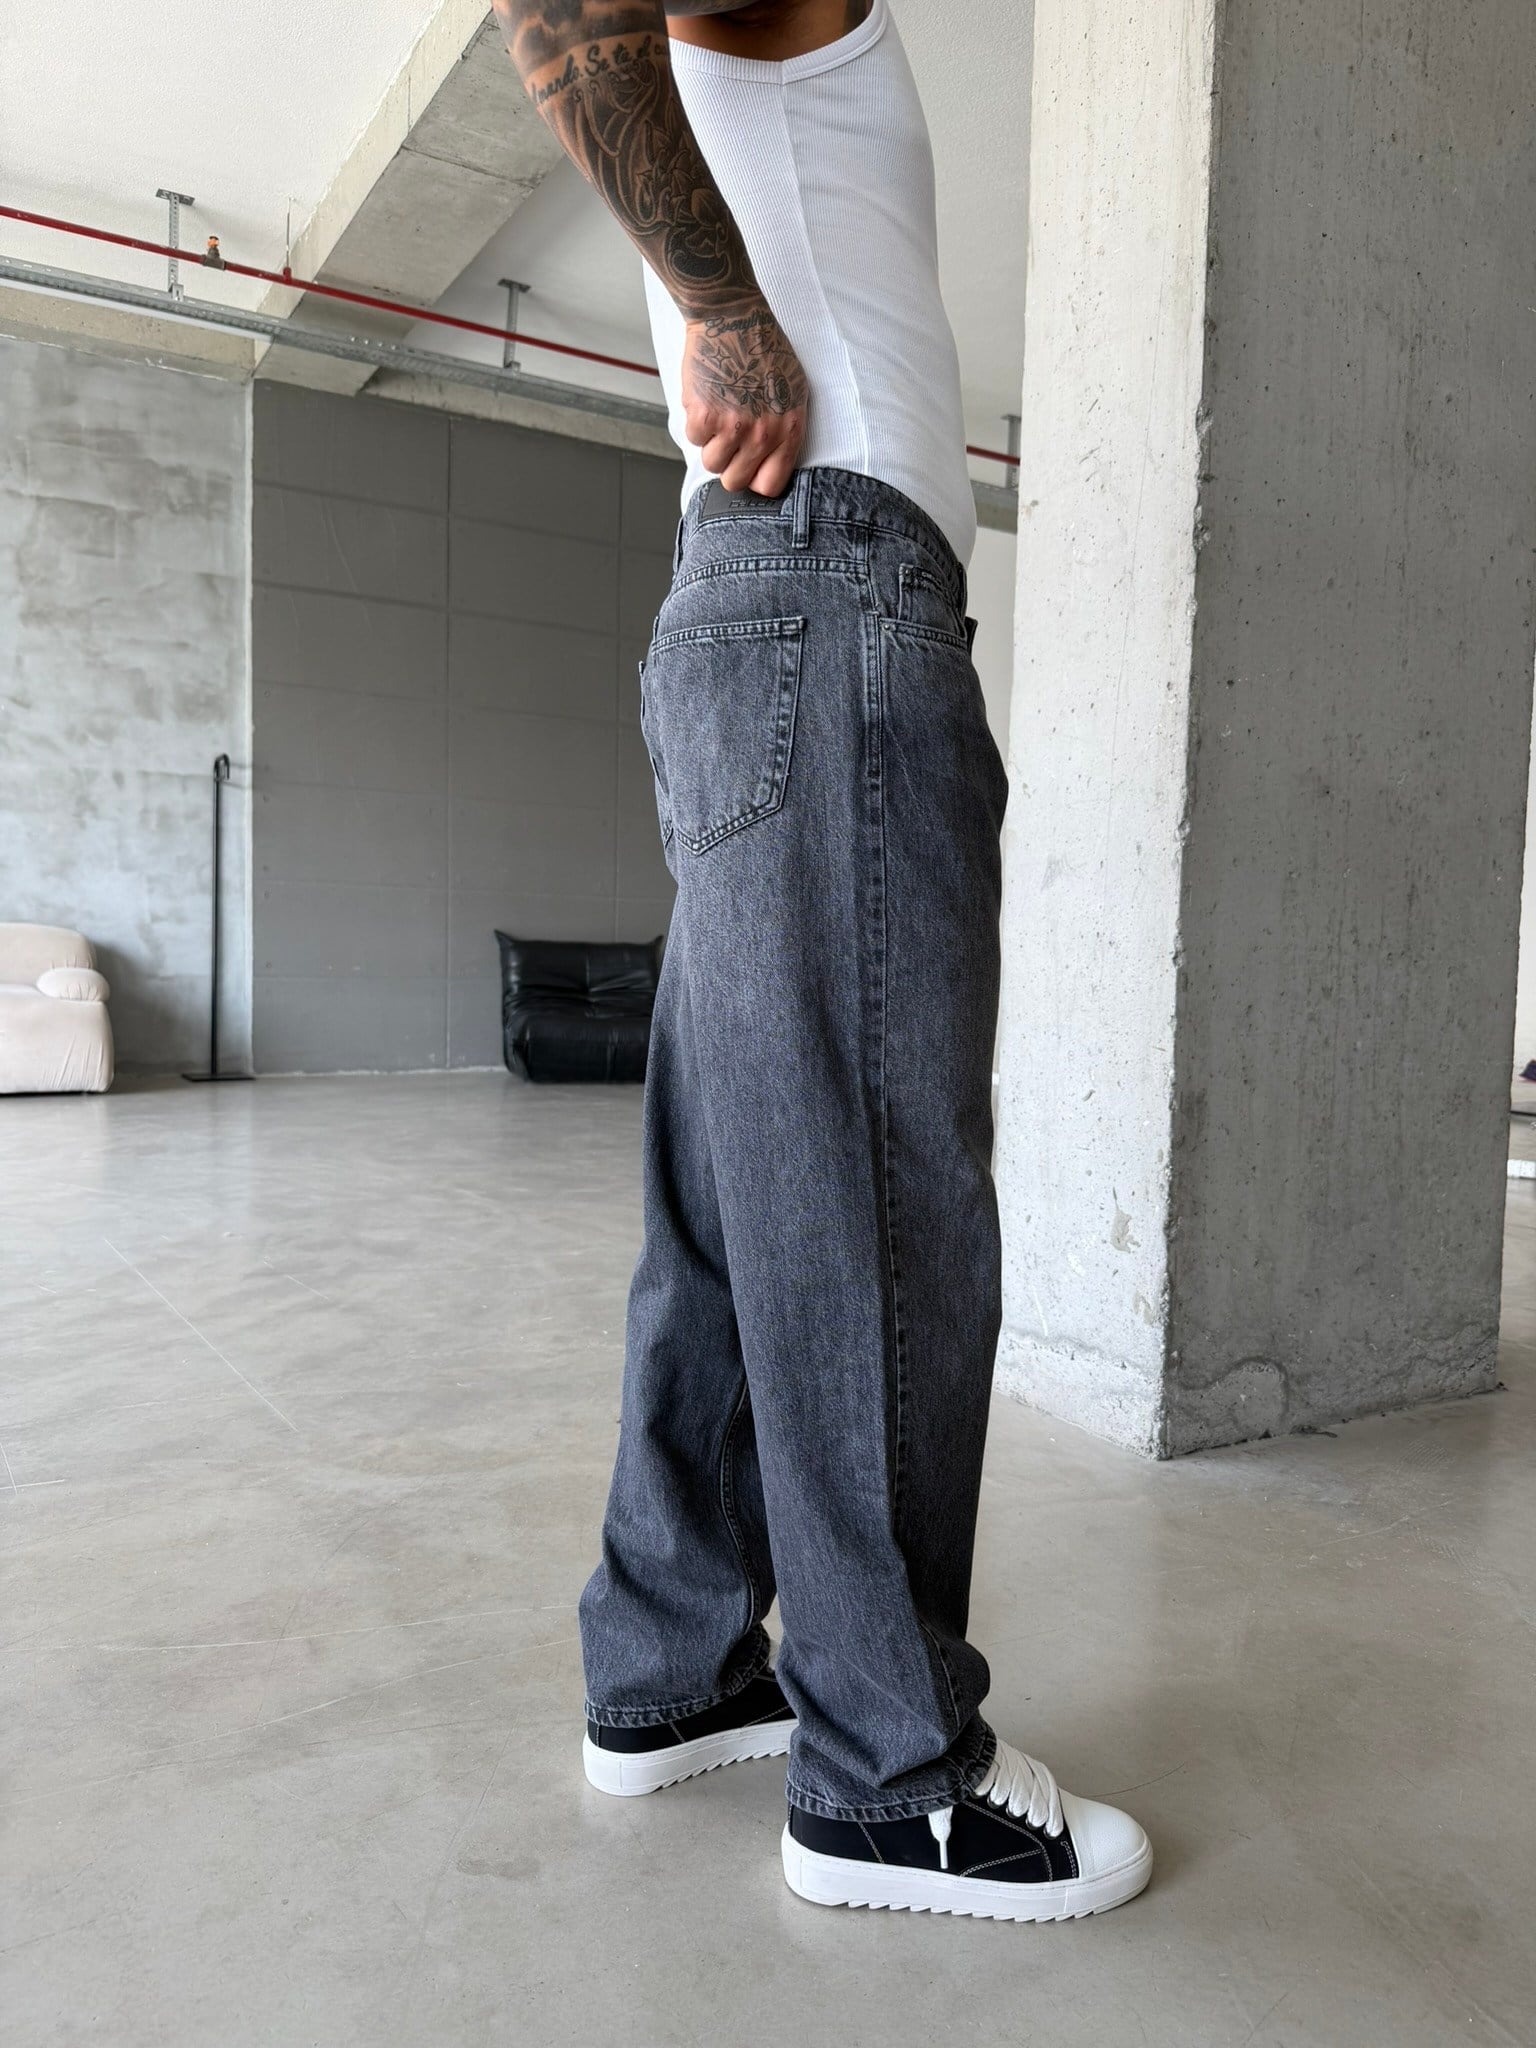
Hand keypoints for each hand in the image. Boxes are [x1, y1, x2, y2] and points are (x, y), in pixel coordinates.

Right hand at [682, 302, 807, 496]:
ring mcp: (733, 426)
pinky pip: (692, 439)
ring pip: (711, 463)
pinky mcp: (705, 415)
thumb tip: (769, 465)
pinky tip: (706, 397)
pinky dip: (694, 421)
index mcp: (788, 430)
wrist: (733, 317)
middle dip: (728, 463)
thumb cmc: (763, 349)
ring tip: (719, 411)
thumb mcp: (792, 391)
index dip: (755, 478)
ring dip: (710, 442)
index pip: (770, 485)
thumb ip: (784, 431)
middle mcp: (763, 433)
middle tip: (728, 438)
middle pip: (735, 481)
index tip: (748, 467)